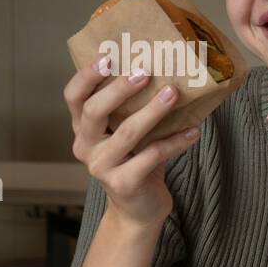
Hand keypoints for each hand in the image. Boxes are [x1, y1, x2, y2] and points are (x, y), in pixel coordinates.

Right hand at [65, 53, 199, 228]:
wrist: (139, 210)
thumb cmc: (137, 162)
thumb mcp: (129, 134)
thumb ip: (134, 109)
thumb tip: (167, 73)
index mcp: (83, 129)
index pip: (74, 97)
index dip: (86, 76)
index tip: (107, 56)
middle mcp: (85, 146)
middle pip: (94, 111)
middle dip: (119, 89)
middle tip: (145, 72)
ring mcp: (101, 166)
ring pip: (126, 132)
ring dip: (153, 111)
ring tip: (174, 93)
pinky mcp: (123, 183)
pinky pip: (152, 156)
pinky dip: (175, 142)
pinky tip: (193, 132)